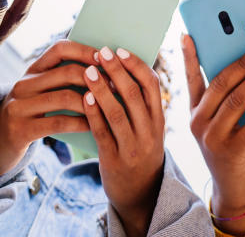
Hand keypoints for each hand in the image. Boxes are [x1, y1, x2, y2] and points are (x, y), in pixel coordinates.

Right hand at [0, 40, 96, 191]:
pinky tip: (94, 126)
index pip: (60, 49)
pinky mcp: (20, 129)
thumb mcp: (40, 94)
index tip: (107, 57)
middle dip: (96, 78)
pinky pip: (57, 122)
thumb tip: (105, 69)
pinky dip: (80, 123)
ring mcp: (19, 106)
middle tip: (117, 86)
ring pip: (63, 97)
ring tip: (111, 106)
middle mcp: (23, 84)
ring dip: (92, 102)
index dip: (85, 50)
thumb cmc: (29, 117)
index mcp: (32, 71)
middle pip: (66, 72)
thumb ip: (63, 81)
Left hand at [83, 47, 165, 236]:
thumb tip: (117, 67)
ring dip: (101, 89)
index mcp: (159, 119)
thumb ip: (140, 104)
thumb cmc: (140, 151)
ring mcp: (133, 147)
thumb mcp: (149, 128)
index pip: (152, 85)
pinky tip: (84, 98)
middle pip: (133, 94)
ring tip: (87, 71)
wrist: (141, 194)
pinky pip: (103, 132)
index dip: (136, 65)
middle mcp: (150, 131)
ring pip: (117, 112)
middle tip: (101, 52)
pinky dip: (93, 113)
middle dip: (116, 70)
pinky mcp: (114, 160)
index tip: (120, 50)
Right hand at [182, 34, 244, 235]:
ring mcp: (213, 138)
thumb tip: (239, 65)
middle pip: (219, 85)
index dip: (190, 55)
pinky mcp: (231, 152)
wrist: (231, 188)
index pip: (190, 78)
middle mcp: (198, 122)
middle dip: (240, 64)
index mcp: (194, 111)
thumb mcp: (219, 122)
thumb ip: (223, 98)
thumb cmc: (230, 146)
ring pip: (236, 102)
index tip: (189, 33)